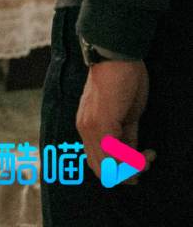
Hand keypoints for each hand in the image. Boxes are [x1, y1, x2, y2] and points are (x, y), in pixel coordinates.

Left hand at [76, 58, 148, 180]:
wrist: (115, 58)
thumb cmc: (121, 80)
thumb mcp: (124, 113)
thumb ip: (124, 134)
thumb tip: (131, 152)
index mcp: (87, 126)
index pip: (98, 161)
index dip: (121, 169)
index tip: (142, 159)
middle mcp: (85, 130)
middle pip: (101, 170)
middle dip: (126, 175)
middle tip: (144, 163)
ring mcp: (91, 128)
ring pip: (109, 167)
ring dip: (133, 170)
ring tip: (147, 157)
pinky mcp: (102, 124)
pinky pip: (116, 155)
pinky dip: (135, 161)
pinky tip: (147, 153)